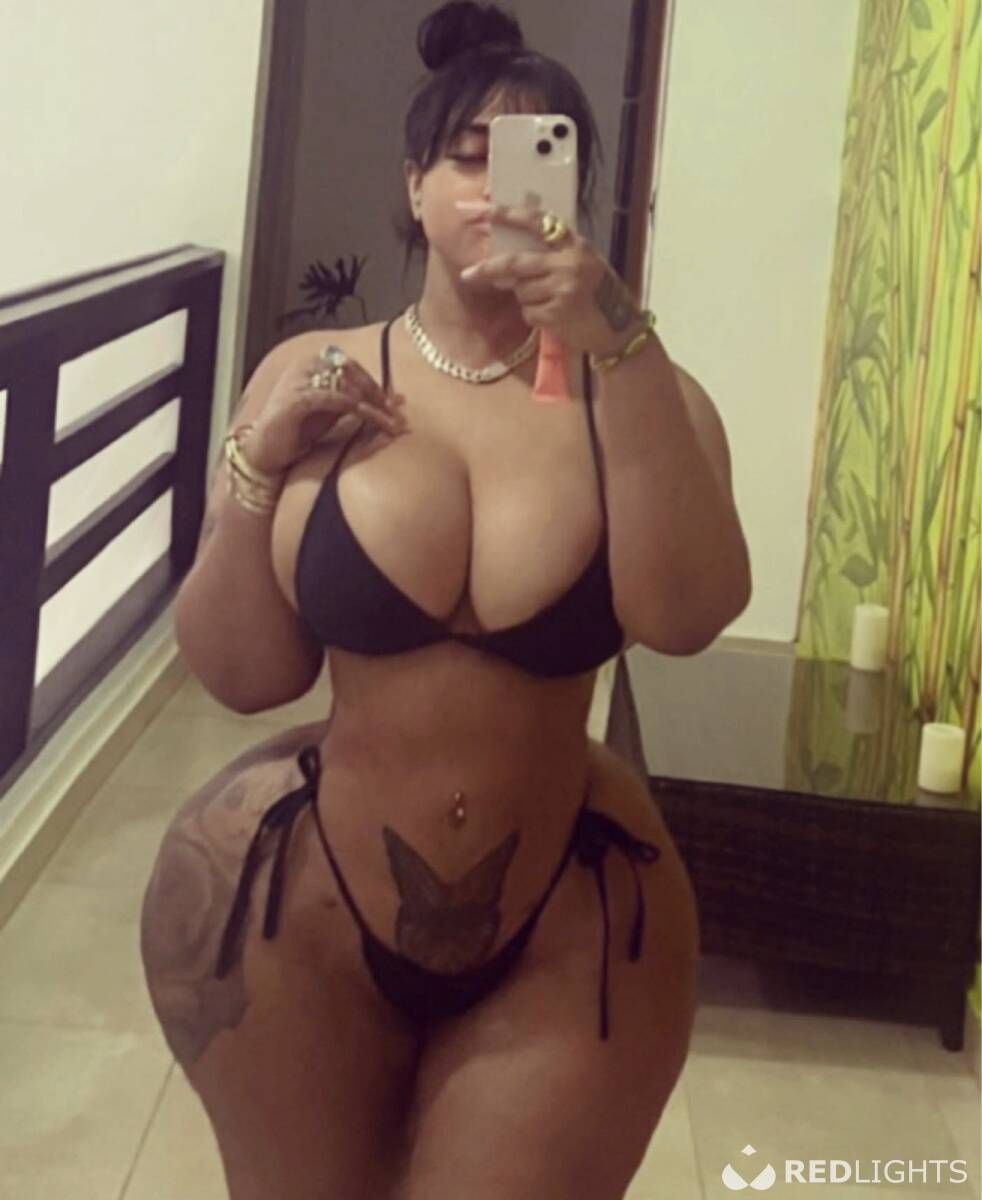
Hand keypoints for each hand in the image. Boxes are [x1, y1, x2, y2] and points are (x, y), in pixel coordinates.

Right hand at [245, 348, 407, 474]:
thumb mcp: (335, 413)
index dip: (377, 385)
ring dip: (373, 405)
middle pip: (353, 373)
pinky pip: (335, 399)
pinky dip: (357, 408)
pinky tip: (370, 418)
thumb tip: (396, 399)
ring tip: (390, 422)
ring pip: (347, 385)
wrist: (266, 451)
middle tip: (398, 415)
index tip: (398, 404)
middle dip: (379, 395)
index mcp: (315, 361)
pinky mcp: (296, 398)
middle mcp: (307, 364)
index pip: (354, 367)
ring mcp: (300, 379)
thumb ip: (359, 401)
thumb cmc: (299, 430)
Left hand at [456, 201, 646, 356]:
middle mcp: (568, 262)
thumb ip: (553, 254)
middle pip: (515, 263)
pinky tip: (554, 318)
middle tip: (468, 275)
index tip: (480, 210)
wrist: (620, 329)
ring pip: (521, 290)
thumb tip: (510, 257)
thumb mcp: (583, 263)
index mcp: (575, 244)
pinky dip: (534, 317)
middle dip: (487, 269)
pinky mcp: (558, 313)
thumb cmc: (598, 296)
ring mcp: (563, 288)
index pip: (535, 222)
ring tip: (550, 303)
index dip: (506, 214)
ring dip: (526, 299)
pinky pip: (529, 312)